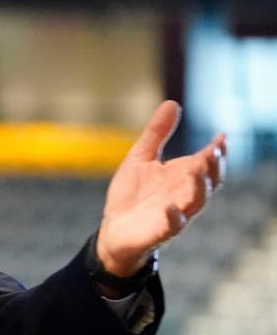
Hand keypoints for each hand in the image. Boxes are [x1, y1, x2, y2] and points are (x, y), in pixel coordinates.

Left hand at [97, 100, 225, 276]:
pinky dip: (174, 216)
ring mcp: (174, 213)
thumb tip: (172, 103)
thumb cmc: (132, 194)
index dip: (217, 151)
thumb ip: (156, 133)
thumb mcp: (141, 157)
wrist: (113, 229)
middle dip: (213, 167)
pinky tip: (170, 207)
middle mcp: (183, 194)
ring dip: (199, 187)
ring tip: (196, 171)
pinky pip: (173, 225)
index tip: (221, 137)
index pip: (207, 162)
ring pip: (196, 201)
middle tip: (213, 151)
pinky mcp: (161, 231)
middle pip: (209, 181)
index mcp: (182, 176)